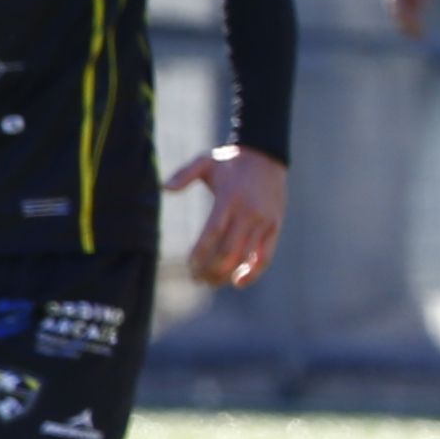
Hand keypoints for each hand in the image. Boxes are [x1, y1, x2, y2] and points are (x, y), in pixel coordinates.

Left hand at [172, 145, 287, 290]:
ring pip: (246, 257)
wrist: (267, 156)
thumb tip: (164, 188)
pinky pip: (266, 255)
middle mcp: (247, 213)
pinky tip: (238, 282)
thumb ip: (184, 174)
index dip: (201, 253)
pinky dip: (253, 272)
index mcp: (229, 199)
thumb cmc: (230, 162)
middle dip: (210, 269)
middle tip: (196, 279)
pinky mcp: (275, 226)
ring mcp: (263, 221)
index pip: (212, 233)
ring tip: (211, 282)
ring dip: (227, 274)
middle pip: (228, 251)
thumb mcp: (205, 161)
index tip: (189, 265)